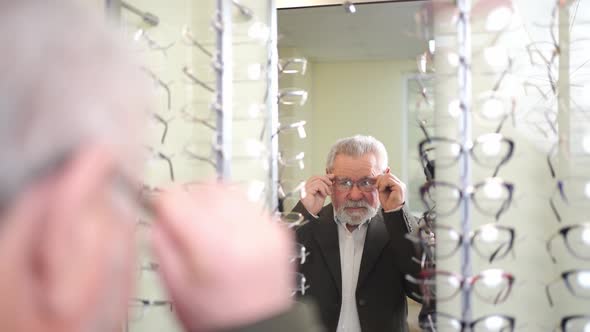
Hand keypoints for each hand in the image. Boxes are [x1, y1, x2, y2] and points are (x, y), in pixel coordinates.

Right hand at [151, 184, 292, 330]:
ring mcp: (265, 228)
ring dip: (214, 203)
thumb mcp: (176, 285)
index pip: (177, 198)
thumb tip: (158, 212)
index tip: (162, 211)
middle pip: (205, 188)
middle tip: (186, 224)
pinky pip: (249, 205)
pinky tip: (232, 237)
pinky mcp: (279, 231)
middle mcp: (243, 231)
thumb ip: (162, 243)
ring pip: (228, 191)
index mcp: (213, 246)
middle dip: (190, 201)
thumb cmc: (218, 316)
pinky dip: (236, 213)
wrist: (258, 327)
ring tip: (210, 230)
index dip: (163, 203)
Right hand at [301, 174, 334, 215]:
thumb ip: (325, 185)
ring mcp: (305, 187)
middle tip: (331, 185)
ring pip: (318, 181)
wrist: (311, 212)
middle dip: (326, 180)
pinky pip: (317, 185)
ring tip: (327, 193)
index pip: (317, 177)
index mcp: (309, 185)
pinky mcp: (307, 190)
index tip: (332, 176)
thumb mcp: (323, 192)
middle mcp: (306, 185)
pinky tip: (324, 195)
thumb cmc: (315, 204)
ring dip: (325, 187)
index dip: (325, 176)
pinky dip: (323, 189)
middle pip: (317, 177)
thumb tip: (331, 177)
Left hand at [376, 170, 405, 210]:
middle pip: (388, 175)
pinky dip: (383, 184)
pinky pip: (389, 180)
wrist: (391, 210)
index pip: (388, 175)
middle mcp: (400, 183)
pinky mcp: (399, 187)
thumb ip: (382, 182)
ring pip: (388, 176)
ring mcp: (400, 185)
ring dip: (381, 182)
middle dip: (380, 180)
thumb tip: (379, 175)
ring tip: (380, 189)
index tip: (375, 183)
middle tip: (377, 187)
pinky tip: (382, 190)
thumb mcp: (382, 189)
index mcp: (396, 184)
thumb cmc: (387, 202)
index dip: (380, 178)